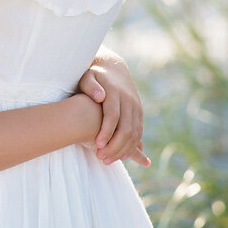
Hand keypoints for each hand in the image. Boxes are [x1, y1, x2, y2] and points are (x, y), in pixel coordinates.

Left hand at [77, 48, 148, 166]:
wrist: (113, 67)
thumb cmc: (94, 75)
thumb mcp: (88, 76)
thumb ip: (90, 86)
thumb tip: (99, 97)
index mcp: (114, 92)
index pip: (112, 115)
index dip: (106, 131)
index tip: (97, 145)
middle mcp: (128, 100)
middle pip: (126, 128)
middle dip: (114, 146)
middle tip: (101, 158)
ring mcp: (136, 107)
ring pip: (134, 133)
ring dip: (123, 149)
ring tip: (107, 160)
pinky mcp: (139, 113)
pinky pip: (138, 132)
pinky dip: (131, 146)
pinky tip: (121, 156)